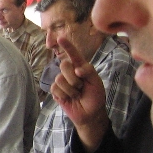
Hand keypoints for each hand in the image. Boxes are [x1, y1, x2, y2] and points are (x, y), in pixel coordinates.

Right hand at [50, 38, 108, 152]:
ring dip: (71, 89)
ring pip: (59, 79)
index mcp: (81, 67)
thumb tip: (77, 68)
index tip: (61, 38)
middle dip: (73, 77)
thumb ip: (89, 72)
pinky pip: (55, 89)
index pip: (73, 54)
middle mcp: (70, 72)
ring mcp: (62, 81)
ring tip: (77, 94)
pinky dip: (65, 95)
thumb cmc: (95, 97)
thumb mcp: (96, 83)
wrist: (90, 114)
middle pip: (64, 65)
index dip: (67, 46)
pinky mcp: (56, 91)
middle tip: (81, 86)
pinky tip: (70, 98)